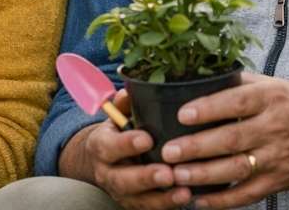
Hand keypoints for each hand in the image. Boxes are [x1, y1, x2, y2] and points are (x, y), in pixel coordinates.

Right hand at [61, 90, 192, 209]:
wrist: (102, 162)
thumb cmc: (118, 133)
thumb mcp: (117, 116)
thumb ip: (124, 104)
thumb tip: (129, 91)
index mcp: (101, 146)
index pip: (108, 146)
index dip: (126, 144)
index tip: (147, 139)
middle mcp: (107, 173)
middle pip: (122, 180)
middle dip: (146, 177)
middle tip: (167, 173)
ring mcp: (120, 193)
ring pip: (138, 200)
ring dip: (162, 198)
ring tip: (184, 192)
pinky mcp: (134, 205)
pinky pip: (149, 209)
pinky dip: (167, 205)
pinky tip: (187, 198)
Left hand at [159, 74, 288, 209]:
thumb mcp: (278, 85)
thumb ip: (243, 83)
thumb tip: (204, 77)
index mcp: (272, 99)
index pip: (237, 102)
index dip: (209, 108)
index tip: (183, 113)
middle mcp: (275, 128)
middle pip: (231, 139)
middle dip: (196, 147)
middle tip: (169, 152)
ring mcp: (277, 158)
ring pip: (236, 169)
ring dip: (204, 175)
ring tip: (177, 176)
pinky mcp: (279, 181)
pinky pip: (247, 195)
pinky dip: (223, 201)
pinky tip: (199, 201)